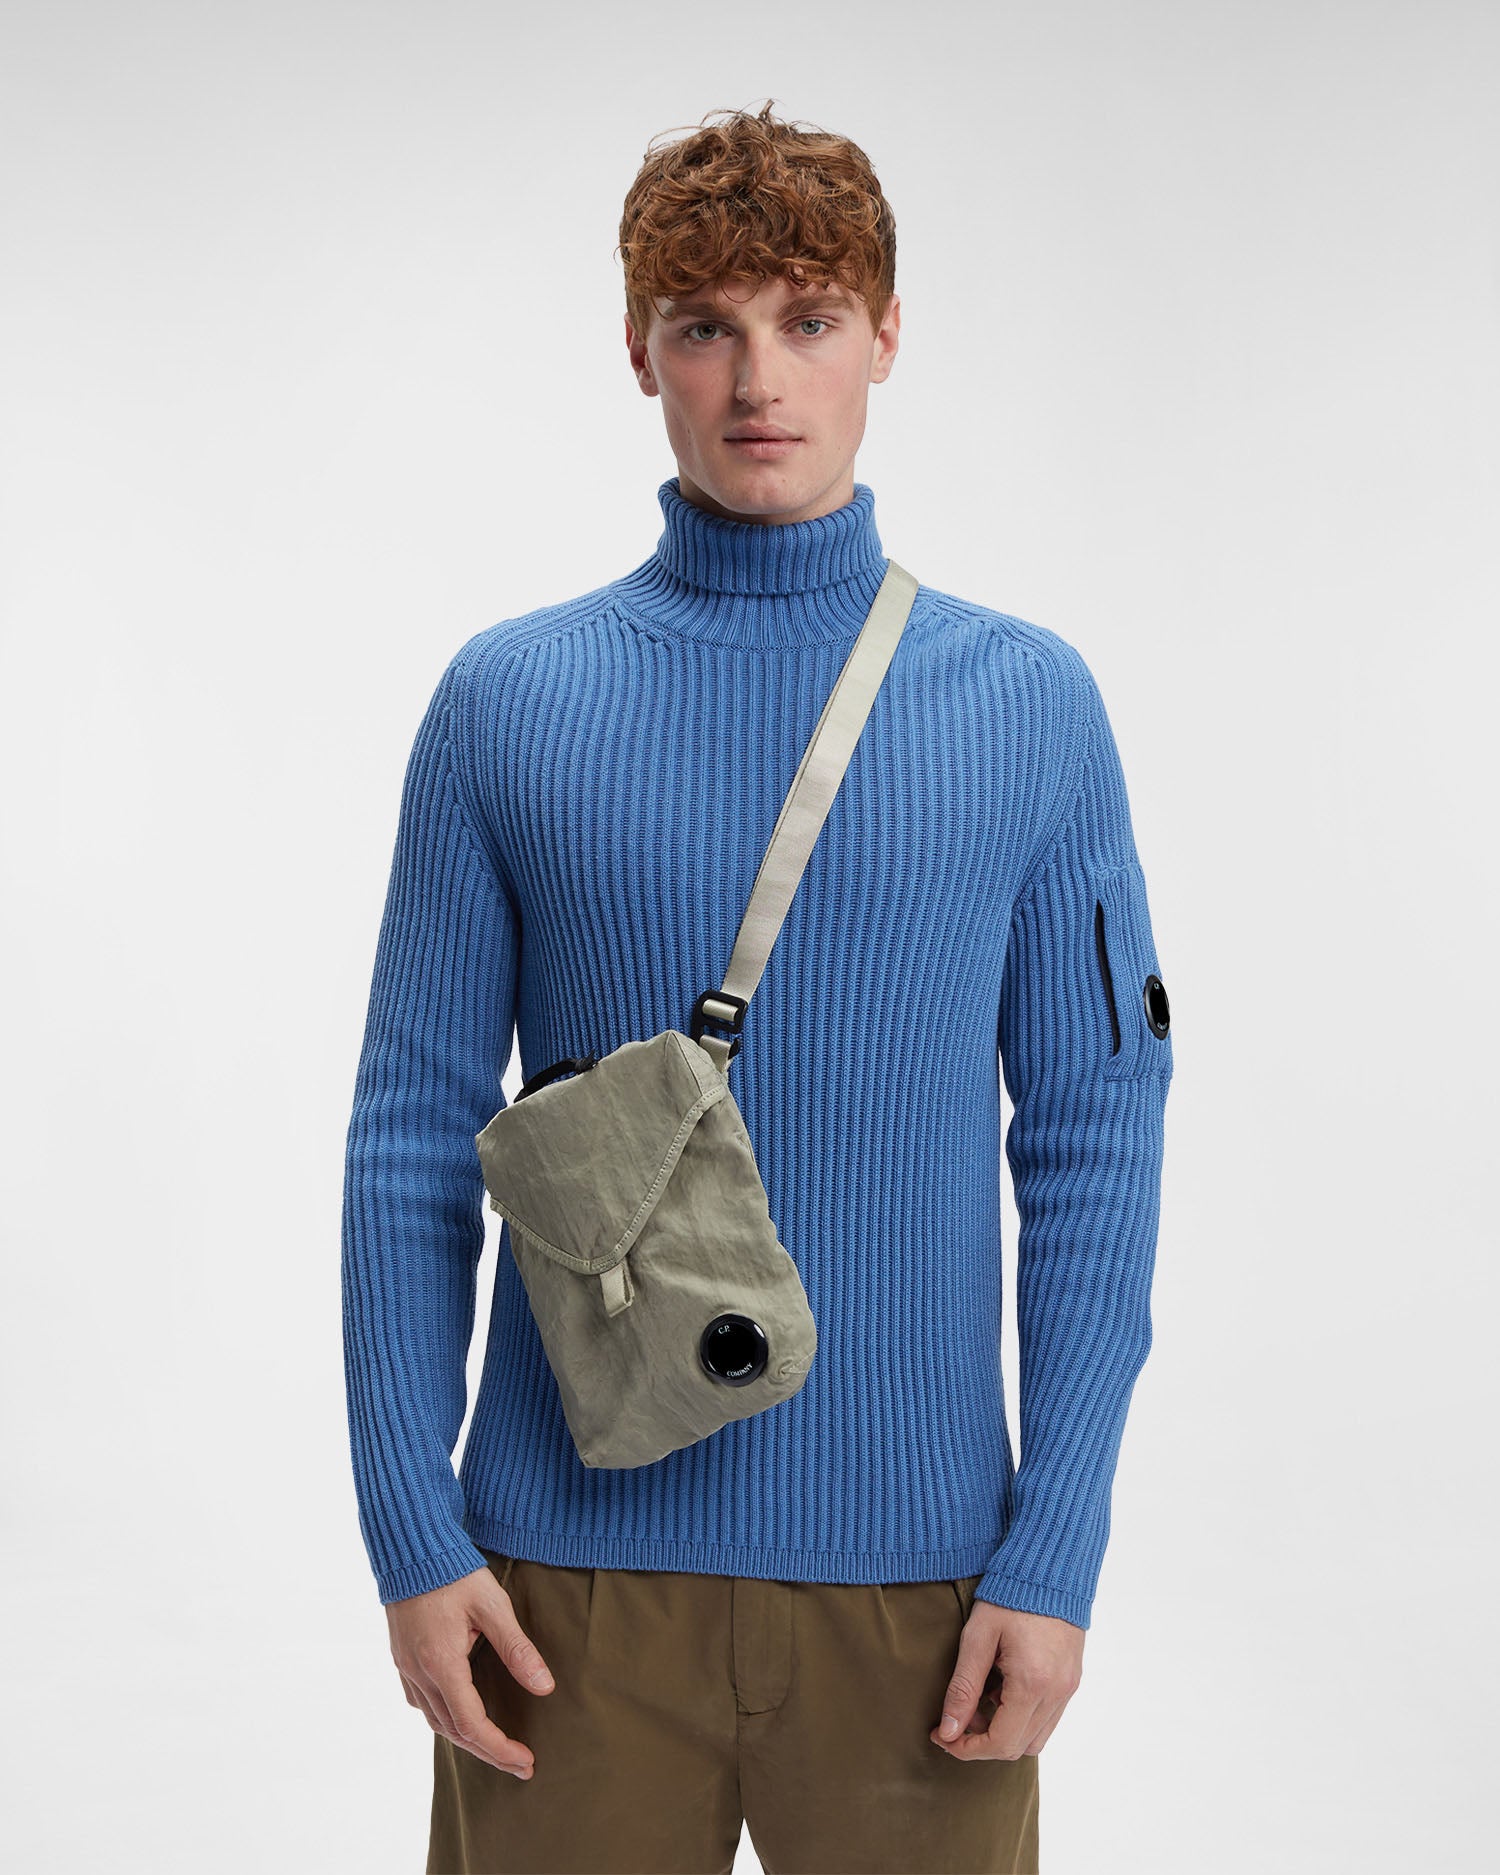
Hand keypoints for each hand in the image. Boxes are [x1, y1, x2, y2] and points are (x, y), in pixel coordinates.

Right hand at [386, 1564, 555, 1778]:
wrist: (411, 1548)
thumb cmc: (454, 1573)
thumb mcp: (492, 1606)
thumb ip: (518, 1649)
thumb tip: (545, 1688)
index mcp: (441, 1663)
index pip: (471, 1724)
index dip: (499, 1748)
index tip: (526, 1759)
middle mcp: (418, 1673)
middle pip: (453, 1732)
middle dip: (489, 1753)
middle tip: (521, 1765)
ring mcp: (406, 1669)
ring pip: (435, 1722)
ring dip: (467, 1740)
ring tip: (498, 1748)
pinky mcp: (402, 1660)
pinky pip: (422, 1705)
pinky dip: (446, 1720)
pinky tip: (464, 1717)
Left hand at [930, 1601, 1083, 1760]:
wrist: (1050, 1565)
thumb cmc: (1009, 1595)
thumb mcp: (977, 1638)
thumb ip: (963, 1688)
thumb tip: (948, 1732)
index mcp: (1033, 1684)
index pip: (1001, 1743)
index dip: (967, 1749)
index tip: (942, 1736)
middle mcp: (1057, 1693)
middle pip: (1018, 1747)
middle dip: (981, 1742)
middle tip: (954, 1720)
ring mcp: (1068, 1688)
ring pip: (1035, 1738)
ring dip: (1004, 1731)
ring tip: (979, 1700)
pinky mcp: (1072, 1680)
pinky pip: (1047, 1718)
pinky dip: (1022, 1717)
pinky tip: (1002, 1688)